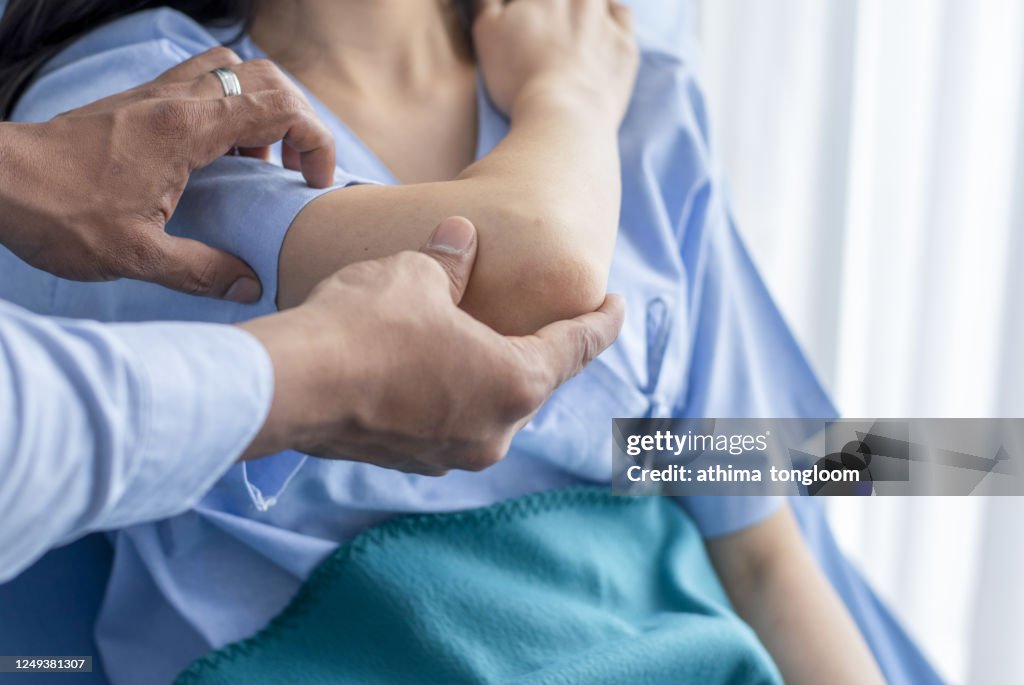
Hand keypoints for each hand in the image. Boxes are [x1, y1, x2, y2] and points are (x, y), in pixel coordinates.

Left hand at [0, 47, 334, 301]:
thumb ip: (202, 271)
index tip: (314, 182)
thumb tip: (250, 286)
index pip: (280, 107)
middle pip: (265, 78)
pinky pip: (201, 83)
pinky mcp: (138, 103)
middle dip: (298, 119)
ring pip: (233, 71)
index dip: (315, 140)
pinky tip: (217, 156)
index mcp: (187, 128)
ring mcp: (155, 95)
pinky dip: (227, 109)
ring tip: (261, 159)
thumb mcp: (137, 256)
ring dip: (261, 107)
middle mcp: (175, 99)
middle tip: (297, 169)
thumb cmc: (59, 214)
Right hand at [241, 217, 624, 473]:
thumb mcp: (418, 275)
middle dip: (540, 346)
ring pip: (490, 405)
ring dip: (490, 371)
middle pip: (534, 381)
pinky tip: (431, 366)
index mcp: (516, 382)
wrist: (291, 386)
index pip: (577, 347)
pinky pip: (450, 422)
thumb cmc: (367, 325)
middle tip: (547, 315)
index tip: (619, 304)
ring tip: (479, 337)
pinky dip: (453, 393)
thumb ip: (452, 261)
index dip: (602, 321)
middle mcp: (494, 431)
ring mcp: (452, 454)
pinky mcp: (412, 460)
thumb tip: (463, 236)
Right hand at [473, 0, 638, 122]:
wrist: (563, 116)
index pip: (533, 0)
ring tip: (571, 33)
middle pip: (563, 2)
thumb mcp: (486, 33)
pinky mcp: (624, 43)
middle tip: (543, 35)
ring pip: (594, 1)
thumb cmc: (518, 78)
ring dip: (582, 10)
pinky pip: (621, 15)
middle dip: (553, 11)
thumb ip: (485, 2)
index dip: (524, 12)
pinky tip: (600, 32)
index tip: (524, 27)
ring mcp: (604, 18)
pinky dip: (611, 17)